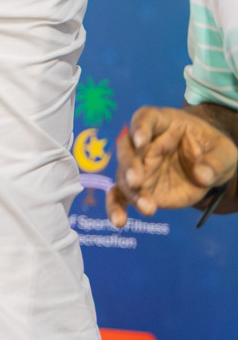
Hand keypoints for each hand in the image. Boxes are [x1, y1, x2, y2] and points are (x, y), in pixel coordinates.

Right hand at [107, 105, 237, 226]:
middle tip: (136, 181)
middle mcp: (142, 143)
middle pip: (127, 149)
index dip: (139, 128)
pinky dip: (115, 208)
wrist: (209, 167)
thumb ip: (215, 161)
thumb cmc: (213, 150)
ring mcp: (138, 166)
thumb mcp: (224, 151)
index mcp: (162, 123)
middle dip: (129, 165)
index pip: (145, 118)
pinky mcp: (137, 188)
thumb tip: (202, 176)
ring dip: (131, 192)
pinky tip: (118, 221)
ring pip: (123, 176)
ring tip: (148, 208)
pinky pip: (119, 196)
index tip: (140, 141)